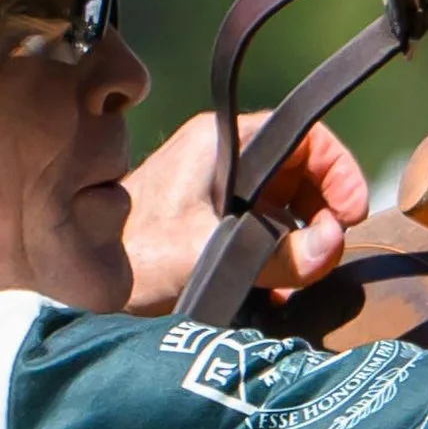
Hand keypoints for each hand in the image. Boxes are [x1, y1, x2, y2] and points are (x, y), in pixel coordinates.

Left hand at [119, 111, 367, 315]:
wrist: (78, 287)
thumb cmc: (130, 258)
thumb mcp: (209, 255)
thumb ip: (275, 255)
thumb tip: (332, 245)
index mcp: (221, 143)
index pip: (303, 135)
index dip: (337, 171)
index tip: (349, 215)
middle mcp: (222, 160)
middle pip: (299, 172)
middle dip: (323, 212)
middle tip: (331, 253)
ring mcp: (215, 194)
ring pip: (282, 207)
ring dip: (302, 242)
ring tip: (306, 278)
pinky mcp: (207, 227)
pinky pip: (259, 233)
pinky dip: (277, 259)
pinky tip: (279, 293)